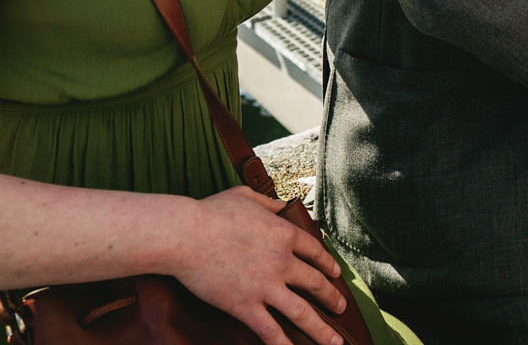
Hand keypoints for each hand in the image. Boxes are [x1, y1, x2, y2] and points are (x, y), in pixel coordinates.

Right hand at [171, 186, 347, 344]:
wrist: (185, 234)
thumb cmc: (210, 212)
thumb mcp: (246, 196)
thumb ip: (268, 202)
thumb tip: (281, 204)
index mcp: (283, 233)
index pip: (315, 251)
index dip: (328, 264)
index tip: (336, 275)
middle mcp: (281, 261)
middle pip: (315, 283)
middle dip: (332, 298)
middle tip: (342, 308)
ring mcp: (265, 286)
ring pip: (301, 313)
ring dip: (321, 330)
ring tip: (334, 342)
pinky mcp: (245, 306)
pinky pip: (270, 331)